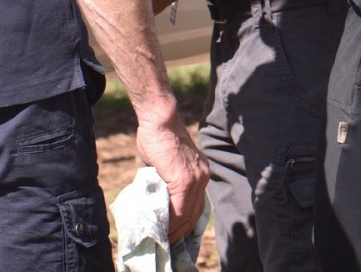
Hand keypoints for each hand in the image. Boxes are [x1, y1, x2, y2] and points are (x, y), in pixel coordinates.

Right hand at [135, 112, 209, 243]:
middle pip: (196, 213)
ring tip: (163, 238)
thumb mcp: (167, 162)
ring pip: (188, 214)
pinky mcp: (184, 179)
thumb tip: (156, 195)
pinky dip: (170, 220)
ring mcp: (196, 179)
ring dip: (175, 229)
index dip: (186, 221)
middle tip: (168, 242)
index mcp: (201, 172)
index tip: (175, 233)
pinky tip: (162, 227)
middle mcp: (203, 177)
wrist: (160, 119)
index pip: (197, 204)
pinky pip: (179, 208)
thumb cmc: (159, 136)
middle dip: (182, 230)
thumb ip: (166, 179)